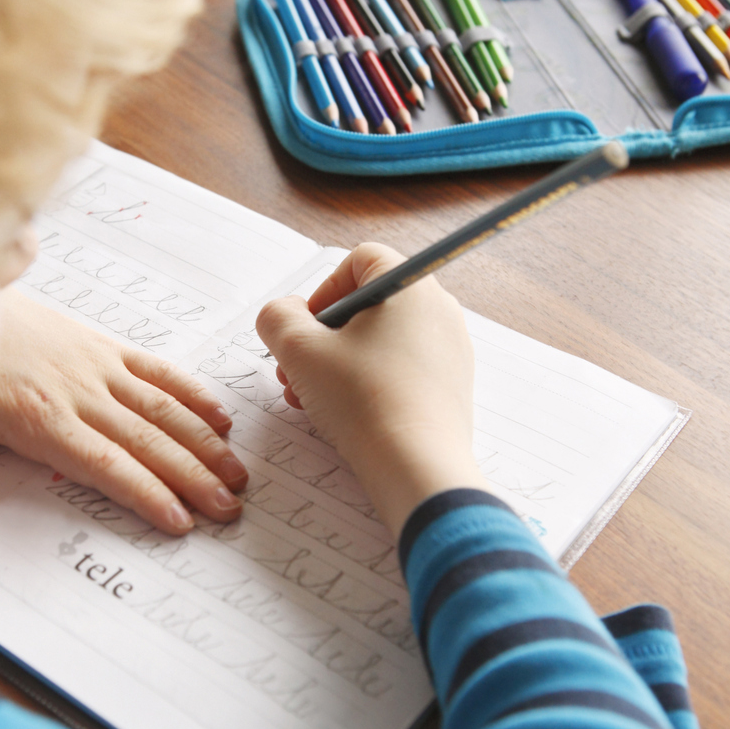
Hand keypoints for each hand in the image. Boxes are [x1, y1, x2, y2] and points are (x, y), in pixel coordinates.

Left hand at [0, 289, 246, 541]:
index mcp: (39, 418)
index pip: (105, 464)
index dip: (146, 493)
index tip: (181, 521)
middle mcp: (77, 391)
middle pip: (145, 440)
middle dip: (192, 476)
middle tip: (229, 508)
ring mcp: (95, 364)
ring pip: (161, 407)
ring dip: (203, 442)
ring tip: (237, 474)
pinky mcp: (101, 344)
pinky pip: (155, 369)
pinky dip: (191, 392)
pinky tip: (220, 416)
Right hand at [256, 243, 485, 536]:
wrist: (417, 468)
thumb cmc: (362, 402)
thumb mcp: (299, 352)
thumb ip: (277, 318)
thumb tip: (282, 313)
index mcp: (410, 286)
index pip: (360, 260)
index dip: (323, 291)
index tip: (304, 330)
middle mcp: (439, 309)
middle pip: (369, 305)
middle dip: (323, 337)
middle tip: (296, 371)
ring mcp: (451, 349)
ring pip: (382, 340)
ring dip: (338, 363)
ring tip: (310, 399)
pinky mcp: (451, 385)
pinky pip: (402, 368)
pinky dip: (369, 382)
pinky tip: (344, 414)